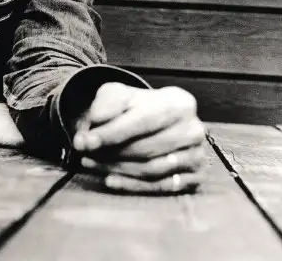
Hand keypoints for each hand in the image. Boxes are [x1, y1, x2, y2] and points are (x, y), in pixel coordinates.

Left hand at [72, 83, 205, 193]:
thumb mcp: (118, 94)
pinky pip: (161, 187)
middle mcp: (195, 130)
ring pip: (152, 169)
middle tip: (84, 154)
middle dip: (111, 153)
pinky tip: (110, 179)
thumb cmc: (135, 106)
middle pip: (148, 148)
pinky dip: (132, 185)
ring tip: (90, 164)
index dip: (112, 133)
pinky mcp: (195, 177)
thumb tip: (97, 120)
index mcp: (180, 103)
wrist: (156, 120)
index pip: (143, 121)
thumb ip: (107, 103)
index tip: (85, 141)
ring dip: (117, 169)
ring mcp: (198, 155)